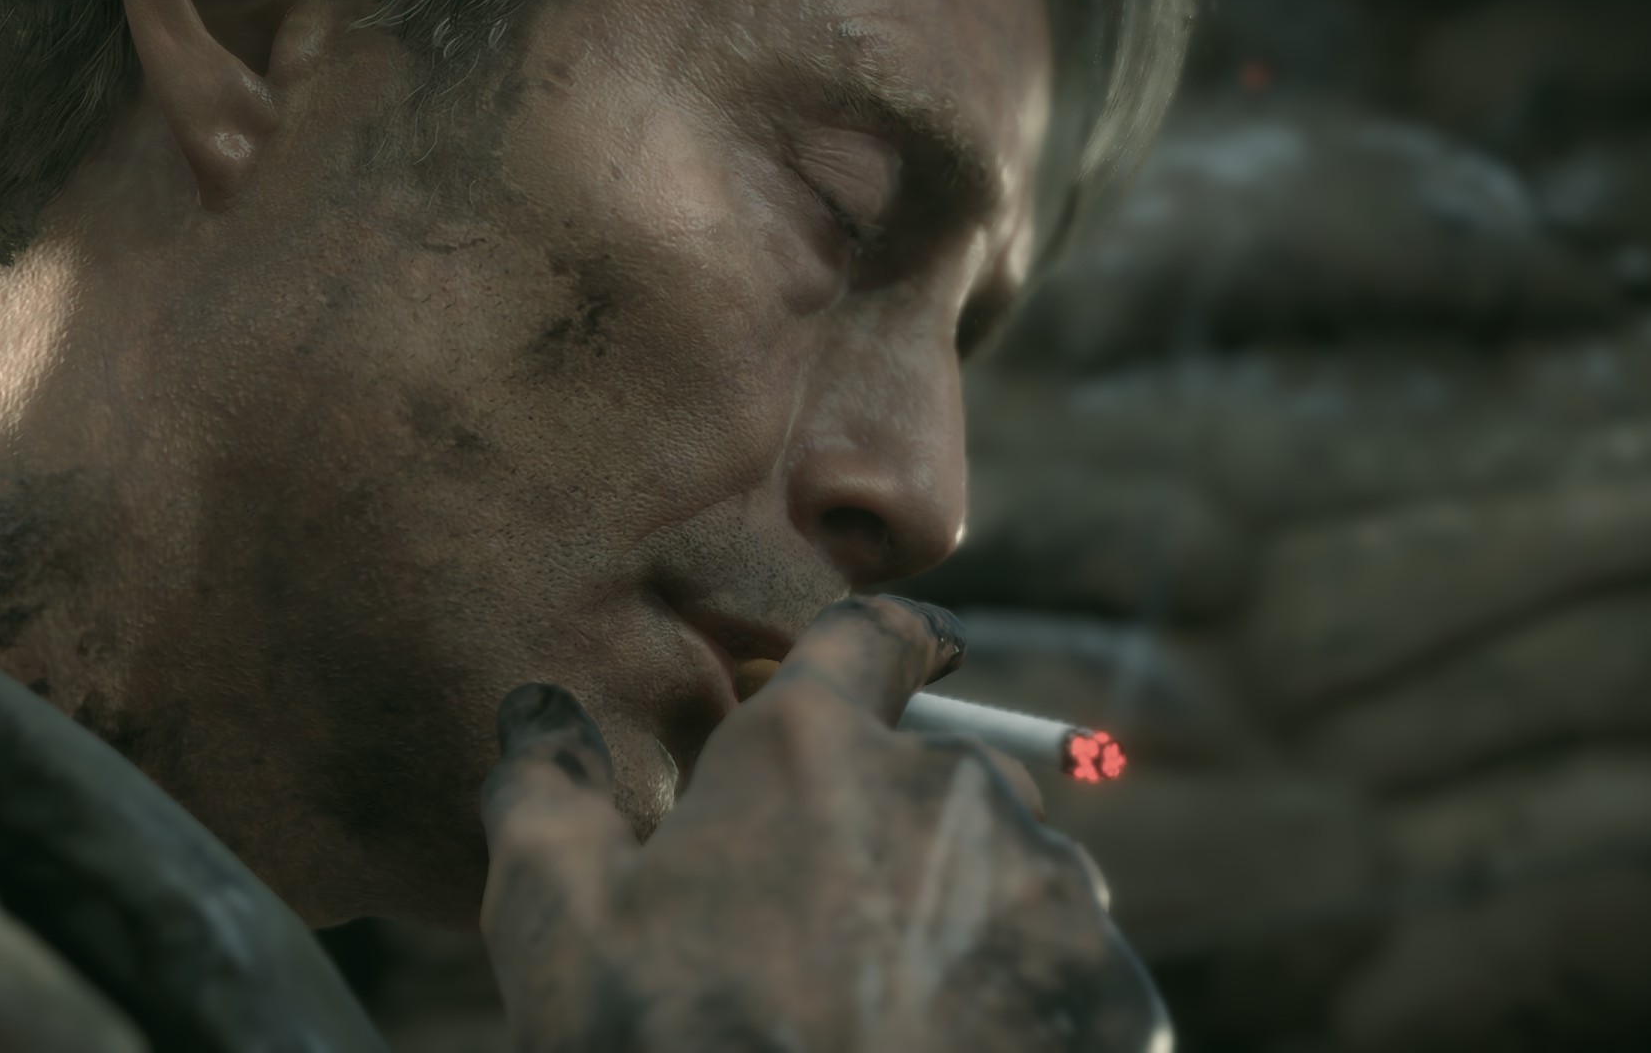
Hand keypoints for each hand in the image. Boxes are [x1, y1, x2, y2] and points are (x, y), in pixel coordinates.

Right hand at [479, 596, 1166, 1051]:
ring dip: (967, 922)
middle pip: (940, 775)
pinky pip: (1071, 974)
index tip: (911, 650)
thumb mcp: (558, 931)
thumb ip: (545, 794)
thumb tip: (535, 710)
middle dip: (897, 830)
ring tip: (890, 1023)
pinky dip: (1028, 1009)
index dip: (884, 639)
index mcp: (813, 751)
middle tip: (832, 936)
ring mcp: (1048, 896)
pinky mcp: (1115, 998)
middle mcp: (949, 791)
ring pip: (1013, 877)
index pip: (868, 636)